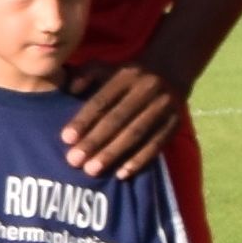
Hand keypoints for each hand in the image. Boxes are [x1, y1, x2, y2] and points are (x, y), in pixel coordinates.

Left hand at [62, 60, 183, 178]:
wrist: (170, 73)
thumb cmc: (126, 77)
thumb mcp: (106, 68)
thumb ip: (86, 75)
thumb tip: (70, 88)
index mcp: (126, 76)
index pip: (102, 101)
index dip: (84, 120)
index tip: (65, 139)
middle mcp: (147, 90)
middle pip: (118, 119)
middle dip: (95, 141)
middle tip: (74, 161)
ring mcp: (164, 107)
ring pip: (136, 134)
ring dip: (113, 154)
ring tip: (92, 170)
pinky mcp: (175, 123)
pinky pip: (157, 144)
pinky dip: (139, 160)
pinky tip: (121, 174)